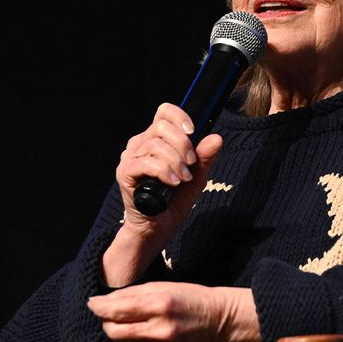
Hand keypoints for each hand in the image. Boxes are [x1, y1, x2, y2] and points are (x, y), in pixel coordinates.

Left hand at [87, 282, 260, 341]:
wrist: (219, 321)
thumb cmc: (189, 298)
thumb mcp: (163, 287)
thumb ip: (132, 294)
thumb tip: (103, 302)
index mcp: (160, 305)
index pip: (117, 310)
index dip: (99, 307)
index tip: (92, 303)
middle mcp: (160, 330)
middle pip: (114, 332)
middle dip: (107, 322)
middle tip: (111, 314)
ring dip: (123, 333)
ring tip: (137, 323)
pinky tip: (152, 335)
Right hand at [103, 104, 223, 286]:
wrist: (157, 228)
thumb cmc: (173, 201)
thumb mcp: (196, 178)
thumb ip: (204, 158)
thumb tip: (216, 138)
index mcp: (156, 139)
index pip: (164, 112)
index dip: (179, 116)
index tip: (193, 131)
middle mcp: (140, 144)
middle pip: (162, 126)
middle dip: (183, 144)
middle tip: (191, 164)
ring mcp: (130, 158)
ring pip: (156, 144)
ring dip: (176, 161)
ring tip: (183, 179)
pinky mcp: (125, 173)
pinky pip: (146, 163)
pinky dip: (164, 171)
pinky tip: (173, 182)